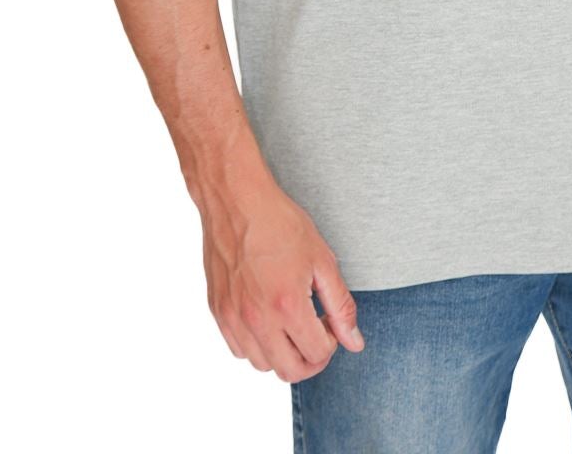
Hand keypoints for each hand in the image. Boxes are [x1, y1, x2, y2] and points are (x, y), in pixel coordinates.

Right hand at [194, 165, 364, 381]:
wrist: (236, 199)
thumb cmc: (279, 223)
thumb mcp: (322, 260)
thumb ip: (341, 306)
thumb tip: (354, 343)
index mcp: (287, 305)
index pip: (317, 355)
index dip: (331, 343)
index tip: (329, 322)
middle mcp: (257, 318)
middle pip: (290, 371)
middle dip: (310, 359)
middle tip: (316, 334)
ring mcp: (233, 317)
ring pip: (262, 365)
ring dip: (282, 353)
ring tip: (290, 323)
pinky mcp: (217, 311)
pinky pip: (238, 349)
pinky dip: (256, 345)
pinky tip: (267, 317)